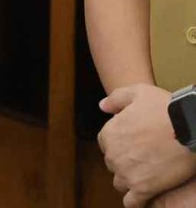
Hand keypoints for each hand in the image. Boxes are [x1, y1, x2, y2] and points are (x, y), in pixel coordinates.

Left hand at [100, 84, 195, 205]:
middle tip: (144, 160)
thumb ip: (117, 99)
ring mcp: (127, 173)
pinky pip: (132, 202)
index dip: (120, 145)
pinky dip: (136, 201)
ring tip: (146, 177)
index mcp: (109, 133)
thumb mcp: (138, 92)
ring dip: (130, 181)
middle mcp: (113, 155)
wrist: (189, 129)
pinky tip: (145, 197)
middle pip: (114, 164)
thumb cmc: (166, 109)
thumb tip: (103, 106)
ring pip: (121, 183)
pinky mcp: (143, 189)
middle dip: (125, 162)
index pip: (106, 144)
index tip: (134, 145)